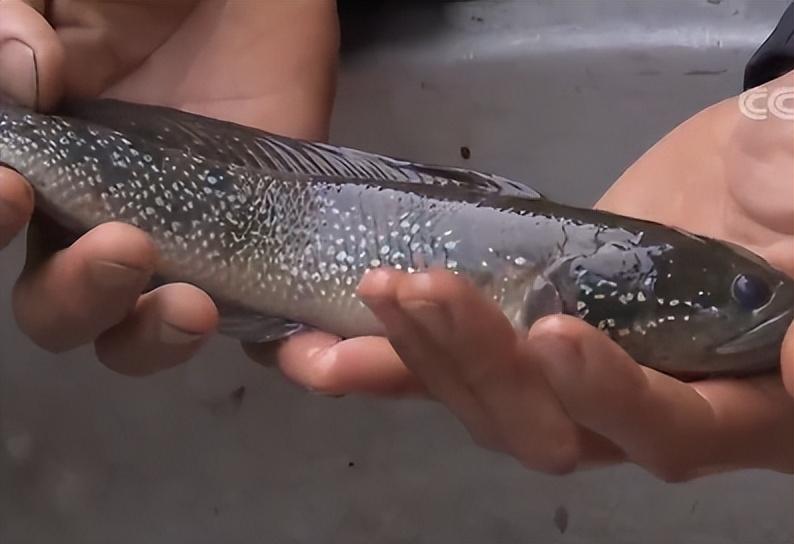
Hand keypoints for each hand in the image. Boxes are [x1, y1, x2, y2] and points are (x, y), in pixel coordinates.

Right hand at [0, 0, 338, 373]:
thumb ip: (17, 22)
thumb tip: (26, 79)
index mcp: (47, 168)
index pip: (5, 223)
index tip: (15, 190)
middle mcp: (103, 217)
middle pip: (63, 308)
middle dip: (78, 298)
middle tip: (124, 247)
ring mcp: (187, 238)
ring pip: (148, 329)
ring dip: (154, 336)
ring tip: (191, 305)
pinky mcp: (262, 245)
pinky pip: (261, 318)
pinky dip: (272, 348)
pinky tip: (285, 341)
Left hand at [265, 71, 793, 479]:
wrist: (745, 178)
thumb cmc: (788, 197)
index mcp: (732, 405)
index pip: (668, 427)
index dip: (610, 395)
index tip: (557, 333)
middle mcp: (641, 415)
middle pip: (553, 429)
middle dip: (483, 367)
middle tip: (424, 292)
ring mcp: (572, 385)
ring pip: (489, 406)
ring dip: (423, 357)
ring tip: (376, 294)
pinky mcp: (522, 344)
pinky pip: (455, 368)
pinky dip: (395, 359)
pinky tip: (327, 348)